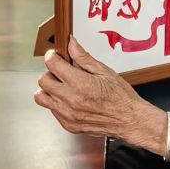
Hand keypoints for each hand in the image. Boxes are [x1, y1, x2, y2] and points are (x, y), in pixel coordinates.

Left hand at [34, 36, 161, 146]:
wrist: (128, 119)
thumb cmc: (120, 96)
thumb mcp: (104, 71)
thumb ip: (84, 57)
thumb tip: (72, 44)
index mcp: (80, 83)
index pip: (52, 65)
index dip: (52, 56)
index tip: (55, 55)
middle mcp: (70, 99)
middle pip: (43, 81)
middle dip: (50, 72)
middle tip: (60, 71)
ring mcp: (67, 114)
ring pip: (41, 98)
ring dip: (48, 89)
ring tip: (61, 86)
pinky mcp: (68, 125)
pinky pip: (52, 111)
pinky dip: (56, 103)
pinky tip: (69, 99)